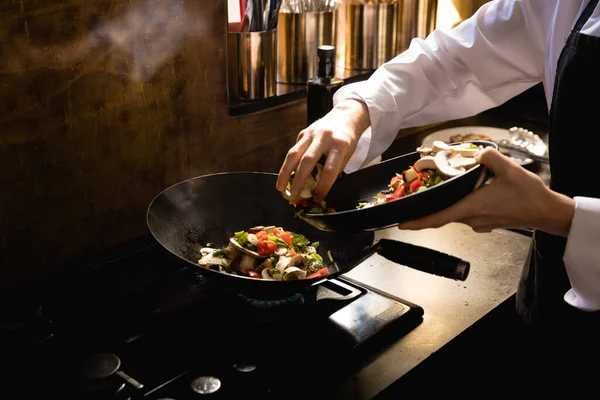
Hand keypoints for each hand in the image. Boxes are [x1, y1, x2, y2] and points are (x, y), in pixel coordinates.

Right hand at [276, 99, 369, 201]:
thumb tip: (318, 189)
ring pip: (294, 154)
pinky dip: (288, 164)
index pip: (330, 170)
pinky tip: (285, 175)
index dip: (323, 186)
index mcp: (340, 145)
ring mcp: (312, 133)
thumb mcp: (347, 155)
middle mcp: (324, 137)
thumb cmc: (347, 140)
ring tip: (281, 187)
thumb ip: (335, 169)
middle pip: (308, 161)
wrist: (346, 116)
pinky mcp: (303, 132)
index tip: (317, 198)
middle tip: (294, 195)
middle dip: (299, 180)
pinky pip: (294, 150)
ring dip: (285, 172)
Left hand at [397, 147, 574, 236]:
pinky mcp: (487, 222)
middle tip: (415, 196)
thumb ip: (488, 157)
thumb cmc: (528, 194)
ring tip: (439, 188)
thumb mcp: (508, 168)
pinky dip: (460, 203)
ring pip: (456, 212)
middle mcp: (472, 219)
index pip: (437, 218)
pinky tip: (465, 191)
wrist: (547, 212)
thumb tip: (475, 154)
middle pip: (443, 213)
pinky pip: (467, 213)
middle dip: (429, 206)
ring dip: (447, 202)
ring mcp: (479, 223)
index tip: (400, 224)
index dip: (417, 222)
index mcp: (471, 207)